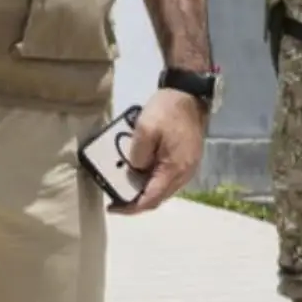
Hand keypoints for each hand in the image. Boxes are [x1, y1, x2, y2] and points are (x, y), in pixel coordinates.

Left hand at [113, 88, 205, 214]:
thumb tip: (134, 170)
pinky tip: (141, 170)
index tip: (112, 206)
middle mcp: (184, 174)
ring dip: (145, 189)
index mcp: (174, 170)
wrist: (188, 93)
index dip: (130, 207)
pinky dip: (153, 178)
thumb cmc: (167, 110)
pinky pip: (168, 177)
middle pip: (158, 197)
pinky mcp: (187, 159)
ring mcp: (188, 167)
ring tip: (126, 183)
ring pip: (164, 188)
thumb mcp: (145, 129)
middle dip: (136, 200)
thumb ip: (137, 155)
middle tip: (116, 195)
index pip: (151, 199)